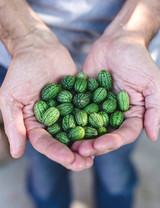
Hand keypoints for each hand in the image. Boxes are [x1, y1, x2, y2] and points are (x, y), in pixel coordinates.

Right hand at [0, 31, 93, 170]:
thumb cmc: (21, 72)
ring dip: (88, 141)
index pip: (45, 143)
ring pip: (79, 129)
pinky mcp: (80, 99)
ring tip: (100, 150)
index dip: (56, 153)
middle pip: (64, 141)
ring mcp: (68, 110)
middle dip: (75, 153)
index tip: (69, 159)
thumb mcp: (12, 98)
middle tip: (87, 163)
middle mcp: (53, 120)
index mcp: (35, 124)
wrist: (39, 49)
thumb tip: (16, 154)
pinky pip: (89, 110)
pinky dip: (97, 119)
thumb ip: (14, 124)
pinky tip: (108, 128)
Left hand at [72, 32, 159, 156]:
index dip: (113, 142)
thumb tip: (153, 135)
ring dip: (78, 135)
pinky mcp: (84, 97)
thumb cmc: (138, 60)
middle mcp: (114, 114)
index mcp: (132, 115)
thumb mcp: (153, 83)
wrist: (118, 42)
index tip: (99, 145)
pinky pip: (75, 108)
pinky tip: (57, 123)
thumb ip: (155, 108)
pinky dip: (67, 117)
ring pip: (87, 125)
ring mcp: (97, 106)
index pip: (124, 134)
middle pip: (104, 134)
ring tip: (66, 143)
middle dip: (92, 144)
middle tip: (78, 150)